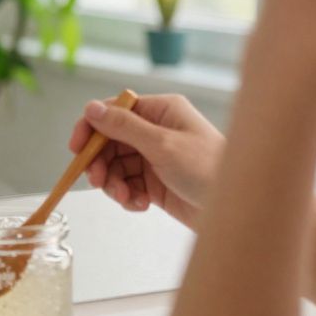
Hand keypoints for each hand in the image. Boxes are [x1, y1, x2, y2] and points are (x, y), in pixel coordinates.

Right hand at [68, 93, 224, 227]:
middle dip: (102, 162)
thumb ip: (124, 127)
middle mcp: (158, 131)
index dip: (92, 128)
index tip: (76, 149)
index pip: (114, 111)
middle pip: (112, 141)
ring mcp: (158, 157)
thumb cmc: (209, 169)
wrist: (239, 207)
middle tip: (99, 181)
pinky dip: (128, 196)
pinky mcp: (159, 183)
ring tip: (125, 198)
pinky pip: (130, 185)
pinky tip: (139, 205)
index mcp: (161, 111)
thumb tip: (92, 108)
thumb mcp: (162, 144)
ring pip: (118, 166)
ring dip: (115, 183)